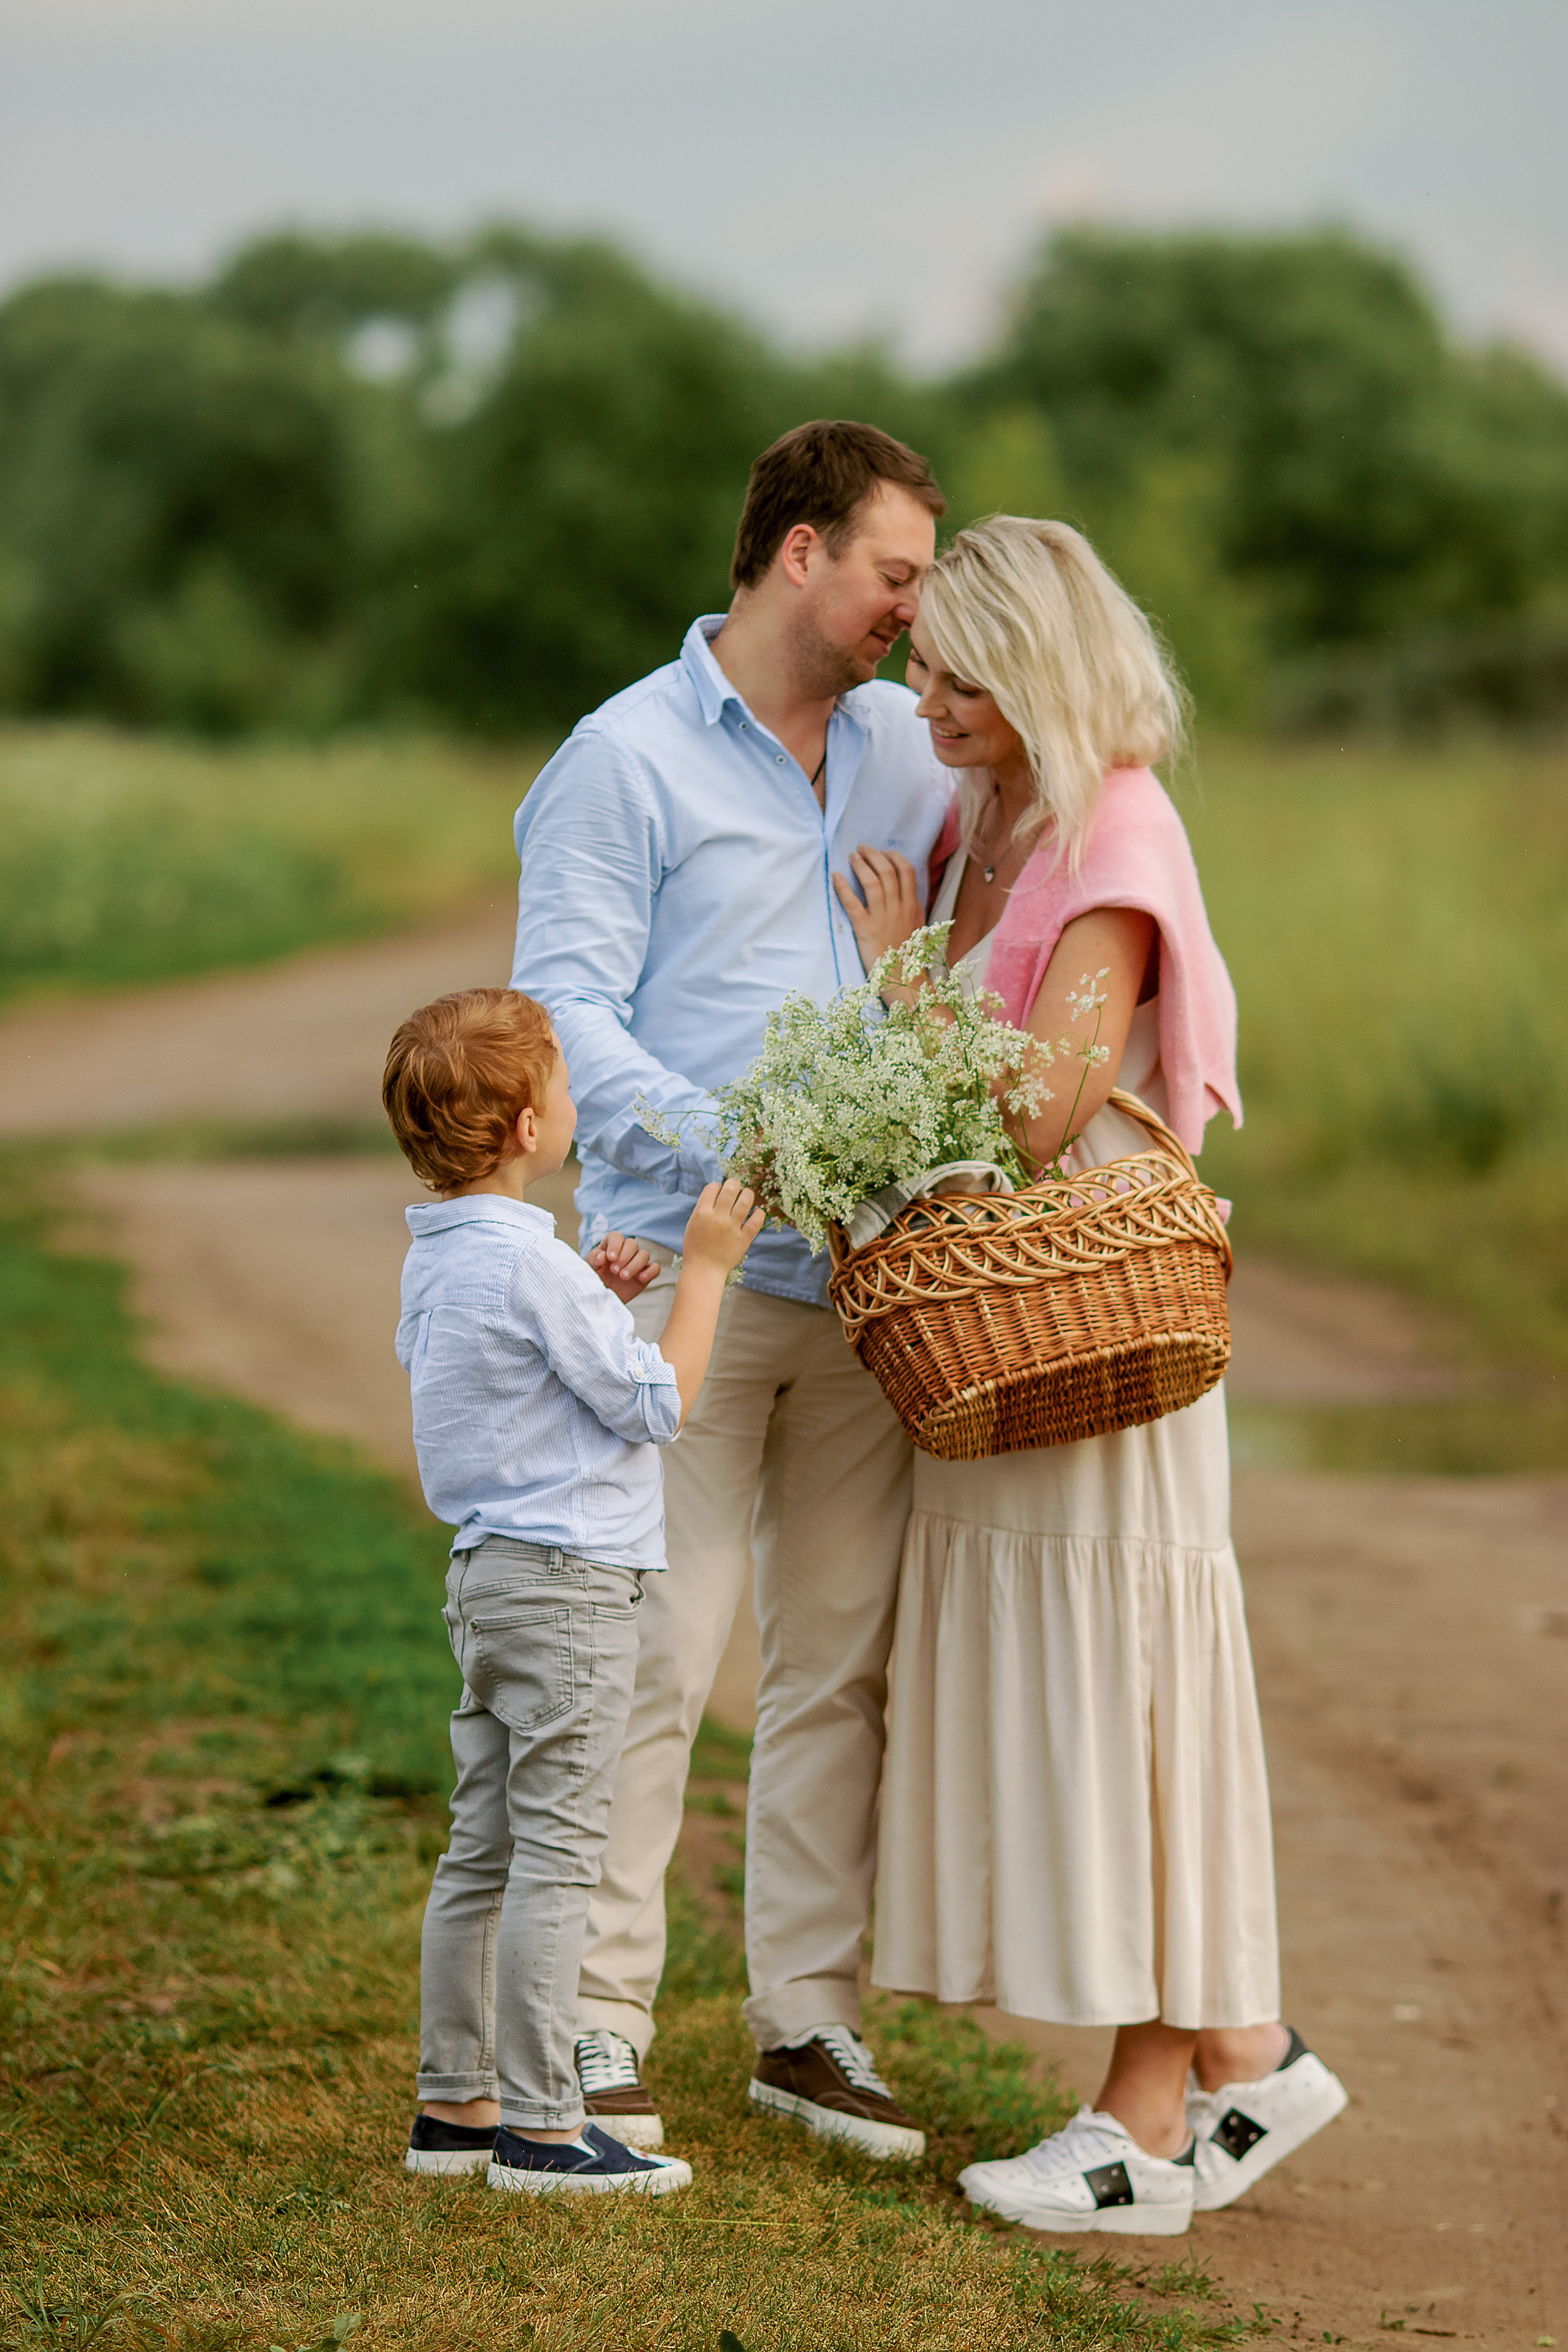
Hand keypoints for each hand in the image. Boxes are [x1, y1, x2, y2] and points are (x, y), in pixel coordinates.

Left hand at [587, 1232, 660, 1303]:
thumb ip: (593, 1259)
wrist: (600, 1298)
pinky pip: (655, 1268)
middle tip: (614, 1271)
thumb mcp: (588, 1269)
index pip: (616, 1236)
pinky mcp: (645, 1274)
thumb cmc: (593, 1280)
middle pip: (632, 1244)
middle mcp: (625, 1251)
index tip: (610, 1258)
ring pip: (644, 1254)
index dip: (615, 1245)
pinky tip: (641, 1278)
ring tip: (623, 1277)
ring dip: (635, 1265)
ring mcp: (636, 1262)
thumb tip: (602, 1256)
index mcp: (610, 1246)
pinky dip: (650, 1272)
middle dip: (624, 1257)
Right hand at [680, 1178, 765, 1277]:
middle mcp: (718, 1217)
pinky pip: (757, 1220)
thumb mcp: (693, 1224)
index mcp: (702, 1212)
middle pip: (730, 1188)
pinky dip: (759, 1213)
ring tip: (746, 1196)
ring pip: (746, 1200)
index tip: (720, 1192)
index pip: (713, 1187)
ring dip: (748, 1194)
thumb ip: (703, 1208)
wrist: (704, 1269)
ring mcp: (732, 1227)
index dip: (718, 1186)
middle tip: (735, 1188)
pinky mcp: (744, 1238)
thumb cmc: (696, 1247)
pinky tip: (756, 1212)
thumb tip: (717, 1193)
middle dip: (734, 1183)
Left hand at [830, 846, 922, 975]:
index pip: (906, 871)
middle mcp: (898, 908)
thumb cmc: (909, 956)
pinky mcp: (866, 929)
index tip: (882, 853)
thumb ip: (916, 911)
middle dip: (874, 855)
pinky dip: (843, 887)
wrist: (904, 980)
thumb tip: (913, 897)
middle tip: (862, 848)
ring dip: (860, 865)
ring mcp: (882, 918)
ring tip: (851, 856)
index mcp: (912, 906)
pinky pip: (852, 903)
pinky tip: (836, 876)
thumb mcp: (919, 929)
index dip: (893, 857)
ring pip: (872, 882)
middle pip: (887, 871)